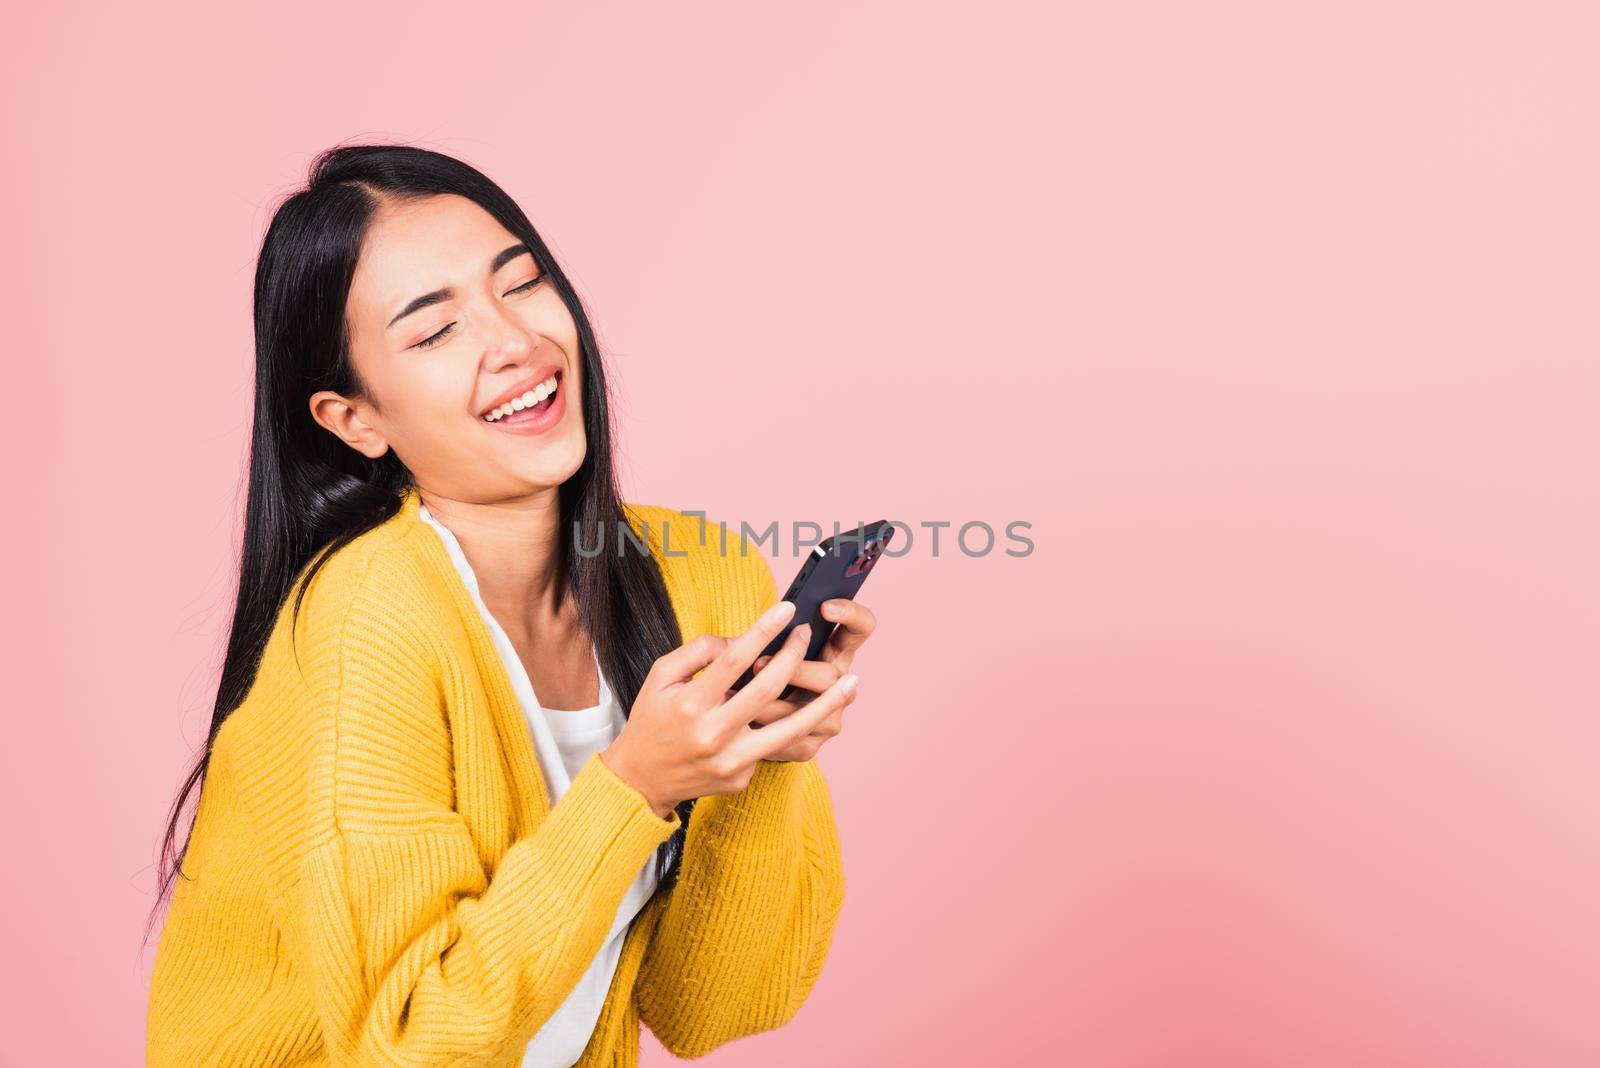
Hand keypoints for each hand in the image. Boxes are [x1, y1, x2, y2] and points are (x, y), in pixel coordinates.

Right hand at [600, 600, 858, 816]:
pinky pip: (768, 744)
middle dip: (794, 656)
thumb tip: (740, 640)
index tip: (787, 609)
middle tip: (807, 634)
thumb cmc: (652, 720)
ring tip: (852, 683)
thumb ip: (698, 651)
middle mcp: (712, 734)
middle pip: (768, 688)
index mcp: (690, 704)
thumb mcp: (660, 676)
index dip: (764, 631)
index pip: (735, 659)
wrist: (640, 781)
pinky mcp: (741, 778)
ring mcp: (730, 761)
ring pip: (789, 727)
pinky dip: (780, 726)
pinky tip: (791, 713)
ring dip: (825, 704)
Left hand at [742, 598, 876, 761]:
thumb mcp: (759, 648)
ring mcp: (830, 719)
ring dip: (766, 700)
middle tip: (756, 664)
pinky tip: (732, 716)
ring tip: (732, 690)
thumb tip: (730, 643)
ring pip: (805, 711)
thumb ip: (756, 639)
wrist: (740, 723)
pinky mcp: (809, 745)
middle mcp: (841, 686)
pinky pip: (786, 737)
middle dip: (793, 670)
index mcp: (835, 652)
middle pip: (831, 676)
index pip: (861, 627)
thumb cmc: (751, 673)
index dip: (851, 615)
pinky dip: (757, 725)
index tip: (825, 606)